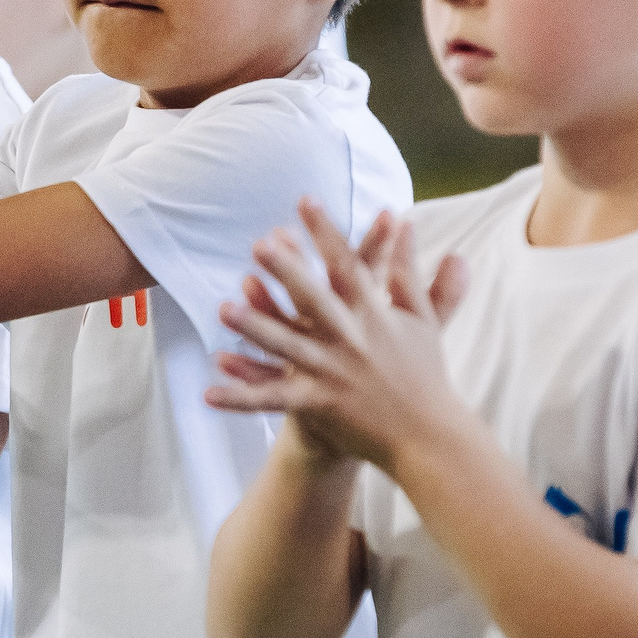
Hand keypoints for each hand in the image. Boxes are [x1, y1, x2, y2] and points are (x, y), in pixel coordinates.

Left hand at [207, 199, 470, 470]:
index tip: (305, 200)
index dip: (326, 232)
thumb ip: (408, 270)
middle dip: (287, 271)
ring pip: (286, 347)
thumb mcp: (420, 318)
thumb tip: (409, 223)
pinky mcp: (317, 405)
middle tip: (259, 244)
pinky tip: (208, 392)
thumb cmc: (426, 373)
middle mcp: (350, 340)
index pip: (347, 265)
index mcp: (374, 315)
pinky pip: (272, 400)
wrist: (429, 437)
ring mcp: (332, 374)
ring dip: (255, 328)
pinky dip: (240, 397)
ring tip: (224, 309)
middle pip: (313, 300)